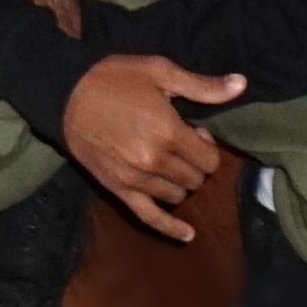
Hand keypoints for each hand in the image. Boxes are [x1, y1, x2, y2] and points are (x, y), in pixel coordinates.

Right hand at [61, 54, 247, 240]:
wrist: (65, 94)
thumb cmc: (114, 78)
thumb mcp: (160, 71)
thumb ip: (202, 86)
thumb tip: (242, 84)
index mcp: (168, 132)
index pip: (209, 159)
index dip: (205, 145)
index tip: (192, 131)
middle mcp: (155, 161)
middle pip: (195, 179)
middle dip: (194, 162)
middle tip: (178, 142)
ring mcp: (137, 179)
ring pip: (178, 195)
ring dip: (180, 182)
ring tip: (167, 161)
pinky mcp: (119, 189)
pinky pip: (150, 217)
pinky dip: (171, 228)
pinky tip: (188, 235)